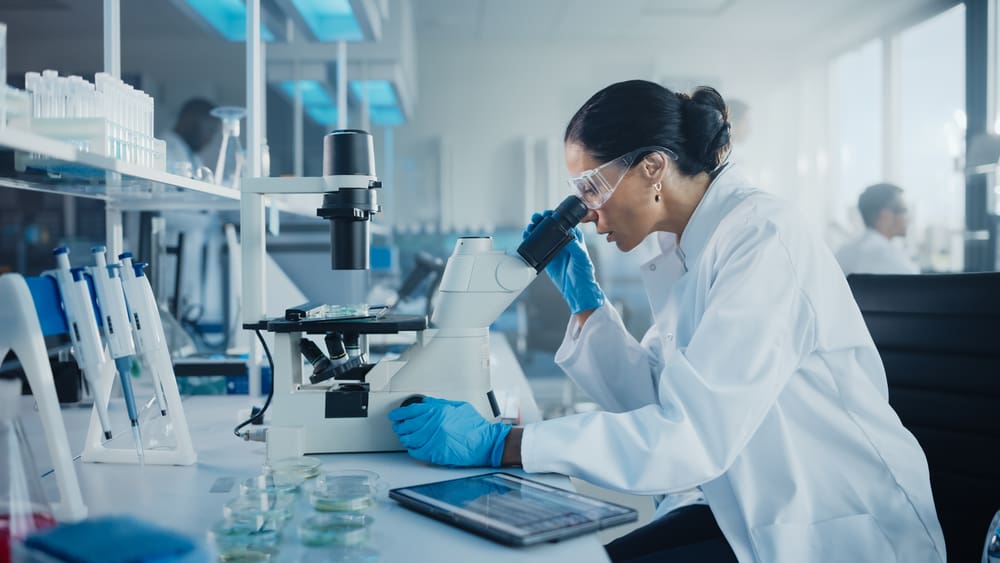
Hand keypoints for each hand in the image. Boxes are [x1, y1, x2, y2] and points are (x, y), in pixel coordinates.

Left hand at [388, 398, 510, 466]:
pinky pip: (417, 452)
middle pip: (408, 425)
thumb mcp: (459, 407)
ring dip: (405, 439)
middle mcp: (435, 424)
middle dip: (400, 427)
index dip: (400, 414)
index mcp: (439, 411)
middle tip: (398, 427)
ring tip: (404, 438)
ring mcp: (434, 439)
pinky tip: (413, 448)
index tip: (395, 416)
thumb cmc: (475, 426)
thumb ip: (440, 404)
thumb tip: (425, 402)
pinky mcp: (436, 453)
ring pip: (410, 439)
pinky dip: (412, 450)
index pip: (412, 411)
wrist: (485, 443)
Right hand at [523, 211, 605, 313]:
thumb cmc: (584, 273)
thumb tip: (568, 235)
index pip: (563, 222)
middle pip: (550, 227)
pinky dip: (531, 241)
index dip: (554, 216)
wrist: (577, 289)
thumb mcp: (581, 258)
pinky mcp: (547, 258)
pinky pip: (538, 247)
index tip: (547, 214)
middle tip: (535, 219)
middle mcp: (563, 241)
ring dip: (535, 229)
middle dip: (542, 221)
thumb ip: (575, 246)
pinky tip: (527, 237)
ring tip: (530, 227)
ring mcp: (554, 249)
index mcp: (574, 238)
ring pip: (543, 235)